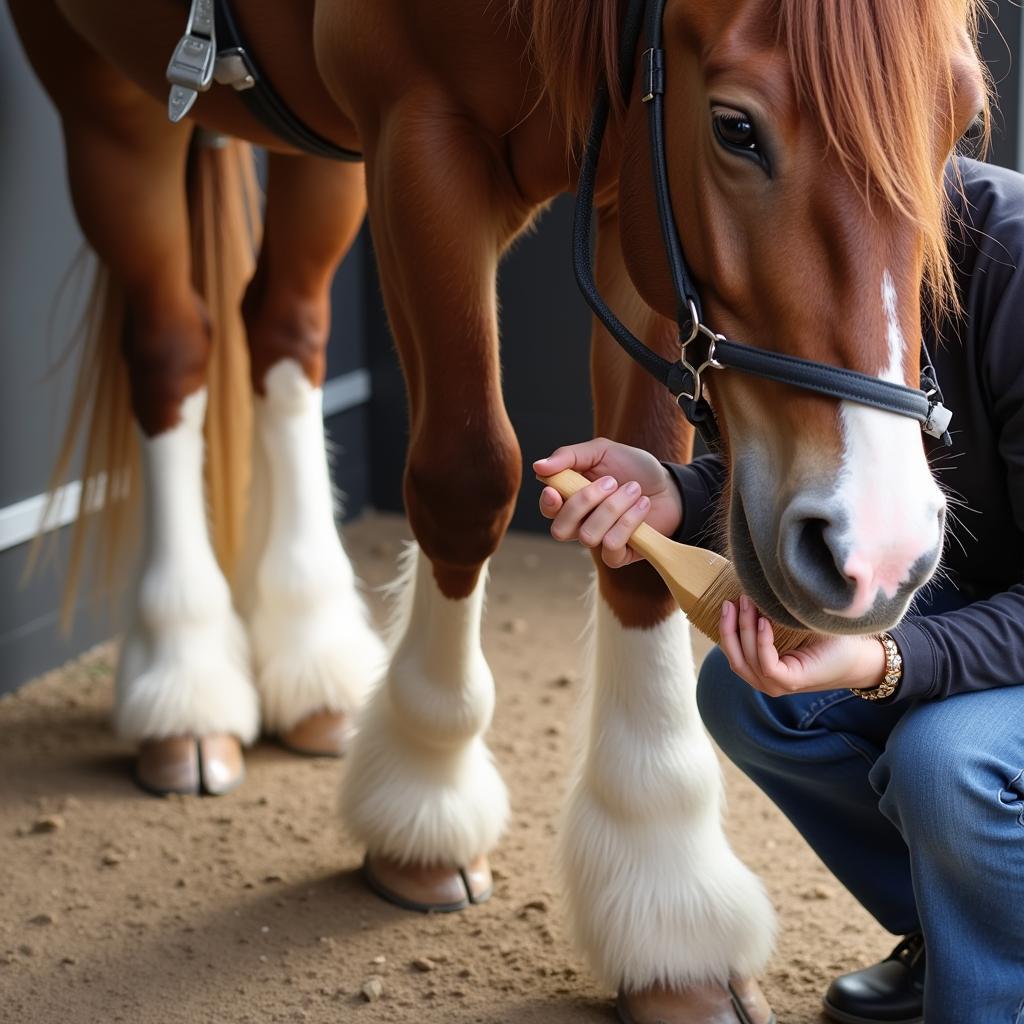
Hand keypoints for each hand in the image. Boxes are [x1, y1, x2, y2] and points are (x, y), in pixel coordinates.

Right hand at [533, 438, 682, 567]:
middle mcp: (580, 523)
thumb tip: (537, 467)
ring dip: (615, 508)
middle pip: (561, 529)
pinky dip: (629, 522)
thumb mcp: (602, 451)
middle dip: (585, 502)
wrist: (670, 486)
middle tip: (612, 481)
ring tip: (635, 490)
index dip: (548, 504)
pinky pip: (610, 546)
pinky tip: (642, 507)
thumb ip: (568, 456)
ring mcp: (598, 541)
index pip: (547, 510)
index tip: (555, 491)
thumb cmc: (633, 468)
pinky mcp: (618, 555)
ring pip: (588, 535)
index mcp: (570, 498)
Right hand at [719, 595, 886, 696]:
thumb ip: (769, 621)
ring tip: (747, 603)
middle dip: (729, 628)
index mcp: (763, 671)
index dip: (727, 629)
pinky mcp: (790, 682)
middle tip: (732, 601)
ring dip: (744, 629)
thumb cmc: (828, 641)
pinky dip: (761, 642)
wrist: (860, 657)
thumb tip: (750, 591)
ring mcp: (776, 686)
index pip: (734, 653)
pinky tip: (764, 621)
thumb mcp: (791, 630)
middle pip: (735, 657)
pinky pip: (766, 664)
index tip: (728, 603)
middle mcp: (766, 682)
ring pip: (746, 659)